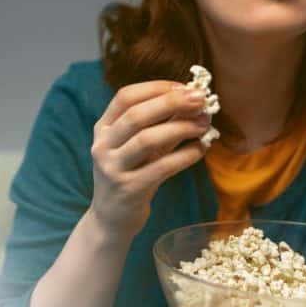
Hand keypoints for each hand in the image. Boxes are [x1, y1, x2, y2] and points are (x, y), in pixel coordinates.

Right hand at [89, 81, 211, 238]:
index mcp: (103, 128)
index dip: (156, 88)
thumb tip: (193, 100)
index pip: (125, 97)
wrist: (112, 219)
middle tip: (200, 99)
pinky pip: (161, 167)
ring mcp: (112, 168)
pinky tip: (200, 149)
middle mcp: (102, 145)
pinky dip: (184, 155)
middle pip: (136, 115)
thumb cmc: (131, 175)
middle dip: (172, 103)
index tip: (184, 87)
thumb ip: (162, 123)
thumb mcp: (141, 147)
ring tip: (203, 125)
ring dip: (180, 128)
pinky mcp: (128, 190)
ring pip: (147, 139)